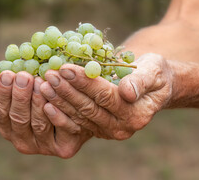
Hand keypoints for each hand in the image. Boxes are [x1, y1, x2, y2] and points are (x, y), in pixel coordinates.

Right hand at [0, 71, 92, 157]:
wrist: (75, 105)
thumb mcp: (22, 86)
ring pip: (38, 125)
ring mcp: (44, 147)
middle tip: (25, 76)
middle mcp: (24, 141)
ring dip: (38, 103)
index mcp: (9, 128)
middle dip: (21, 96)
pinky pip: (61, 132)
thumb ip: (3, 86)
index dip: (3, 93)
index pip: (1, 111)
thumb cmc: (43, 92)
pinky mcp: (64, 148)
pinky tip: (54, 101)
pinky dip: (56, 117)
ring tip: (41, 82)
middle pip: (19, 119)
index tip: (8, 74)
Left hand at [40, 53, 173, 139]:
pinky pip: (75, 123)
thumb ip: (141, 80)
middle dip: (66, 90)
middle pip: (89, 108)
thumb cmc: (154, 74)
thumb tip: (128, 92)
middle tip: (49, 74)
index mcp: (137, 114)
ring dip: (59, 100)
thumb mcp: (154, 70)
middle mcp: (122, 127)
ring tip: (43, 84)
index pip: (105, 97)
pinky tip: (45, 102)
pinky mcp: (96, 129)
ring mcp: (108, 131)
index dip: (84, 83)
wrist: (152, 87)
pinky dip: (59, 113)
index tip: (66, 68)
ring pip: (79, 116)